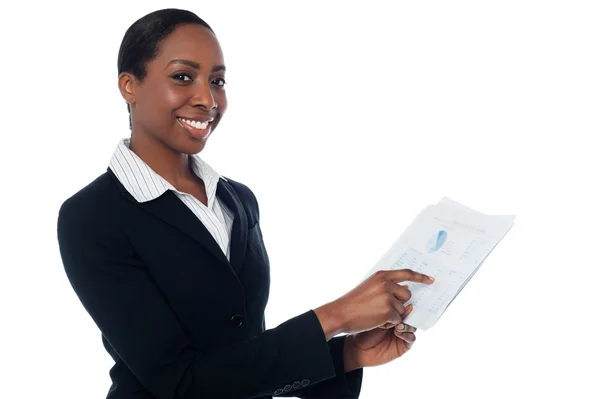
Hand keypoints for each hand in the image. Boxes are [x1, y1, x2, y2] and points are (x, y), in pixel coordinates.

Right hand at [314, 269, 433, 339]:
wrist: (341, 313)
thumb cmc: (354, 302)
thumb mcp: (370, 286)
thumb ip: (386, 285)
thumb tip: (406, 288)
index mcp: (382, 275)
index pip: (406, 273)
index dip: (420, 277)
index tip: (431, 280)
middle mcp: (386, 284)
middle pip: (407, 294)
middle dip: (400, 303)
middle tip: (384, 307)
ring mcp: (388, 297)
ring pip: (402, 308)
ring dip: (393, 314)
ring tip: (376, 313)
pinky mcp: (388, 311)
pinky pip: (397, 319)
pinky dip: (389, 322)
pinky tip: (376, 320)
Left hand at [344, 305, 416, 370]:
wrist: (356, 346)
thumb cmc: (361, 328)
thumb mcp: (374, 313)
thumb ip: (388, 304)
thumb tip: (404, 288)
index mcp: (391, 312)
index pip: (404, 305)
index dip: (405, 303)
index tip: (403, 299)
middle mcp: (398, 322)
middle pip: (411, 315)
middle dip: (407, 313)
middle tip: (402, 311)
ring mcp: (401, 333)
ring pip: (413, 326)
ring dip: (407, 324)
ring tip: (398, 324)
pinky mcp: (403, 345)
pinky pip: (412, 338)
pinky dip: (407, 334)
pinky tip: (398, 332)